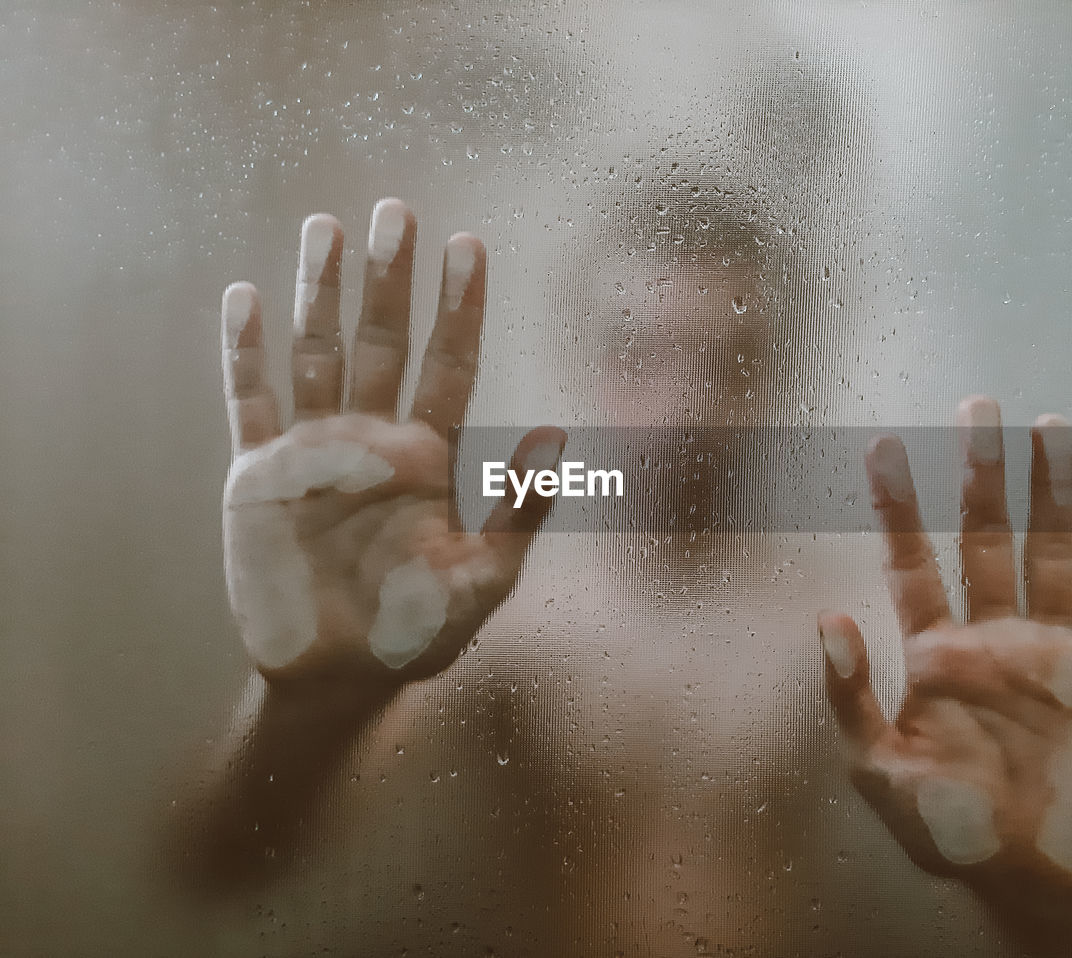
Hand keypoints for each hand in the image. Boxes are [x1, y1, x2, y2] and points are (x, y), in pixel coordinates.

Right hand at [220, 199, 562, 690]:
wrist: (337, 677)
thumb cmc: (418, 633)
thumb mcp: (484, 576)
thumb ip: (521, 508)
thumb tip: (561, 432)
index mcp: (428, 457)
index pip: (450, 365)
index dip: (460, 307)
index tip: (471, 247)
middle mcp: (372, 440)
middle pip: (384, 342)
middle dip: (391, 279)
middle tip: (398, 211)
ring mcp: (314, 451)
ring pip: (318, 353)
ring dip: (320, 294)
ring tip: (325, 229)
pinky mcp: (259, 475)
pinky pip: (249, 400)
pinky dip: (245, 353)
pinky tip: (244, 299)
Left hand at [819, 396, 1071, 889]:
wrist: (1027, 877)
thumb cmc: (945, 828)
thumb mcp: (877, 768)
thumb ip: (849, 694)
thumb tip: (824, 617)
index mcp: (935, 651)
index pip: (913, 561)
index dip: (896, 506)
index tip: (883, 446)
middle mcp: (992, 635)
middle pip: (986, 536)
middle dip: (980, 472)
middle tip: (976, 406)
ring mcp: (1051, 649)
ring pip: (1052, 552)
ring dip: (1053, 492)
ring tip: (1051, 427)